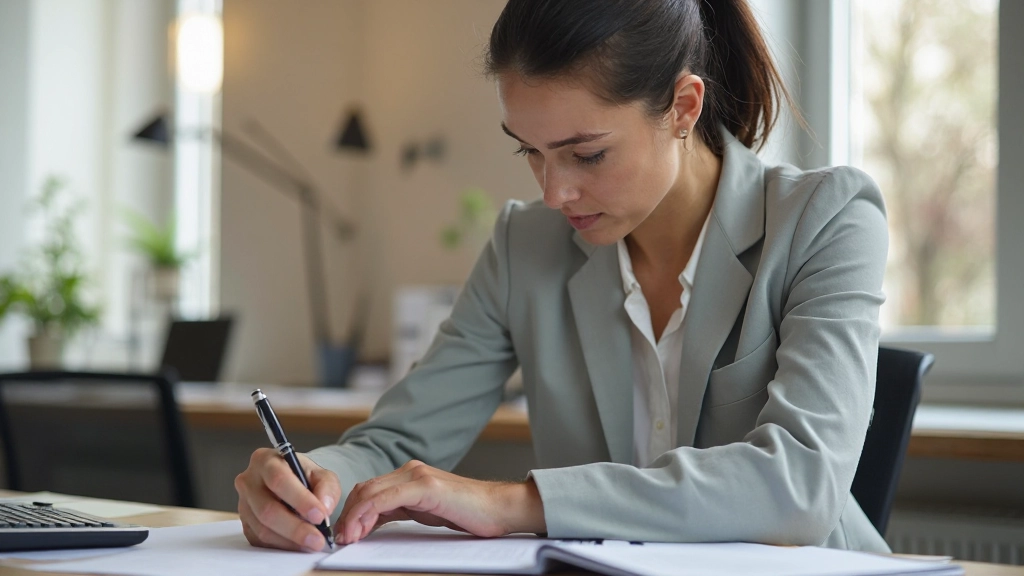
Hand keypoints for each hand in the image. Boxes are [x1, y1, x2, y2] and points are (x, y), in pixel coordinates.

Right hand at [235, 448, 340, 551]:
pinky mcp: (245, 524)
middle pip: (267, 509)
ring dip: (290, 540)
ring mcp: (244, 504)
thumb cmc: (303, 476)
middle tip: (317, 539)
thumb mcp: (321, 474)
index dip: (299, 500)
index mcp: (265, 460)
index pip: (279, 480)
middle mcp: (249, 481)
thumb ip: (327, 488)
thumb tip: (324, 508)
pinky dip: (282, 545)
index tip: (319, 515)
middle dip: (295, 528)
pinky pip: (260, 540)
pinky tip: (298, 544)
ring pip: (263, 529)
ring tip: (312, 544)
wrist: (290, 483)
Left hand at [337, 460, 544, 544]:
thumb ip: (401, 510)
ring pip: (371, 492)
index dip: (352, 511)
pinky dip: (368, 514)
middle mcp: (411, 471)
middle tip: (341, 539)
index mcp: (411, 476)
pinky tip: (362, 529)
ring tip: (348, 538)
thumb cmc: (470, 513)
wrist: (501, 508)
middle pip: (365, 489)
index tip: (345, 534)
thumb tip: (373, 521)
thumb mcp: (426, 512)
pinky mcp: (425, 486)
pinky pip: (386, 499)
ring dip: (354, 516)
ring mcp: (418, 476)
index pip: (369, 489)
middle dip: (348, 515)